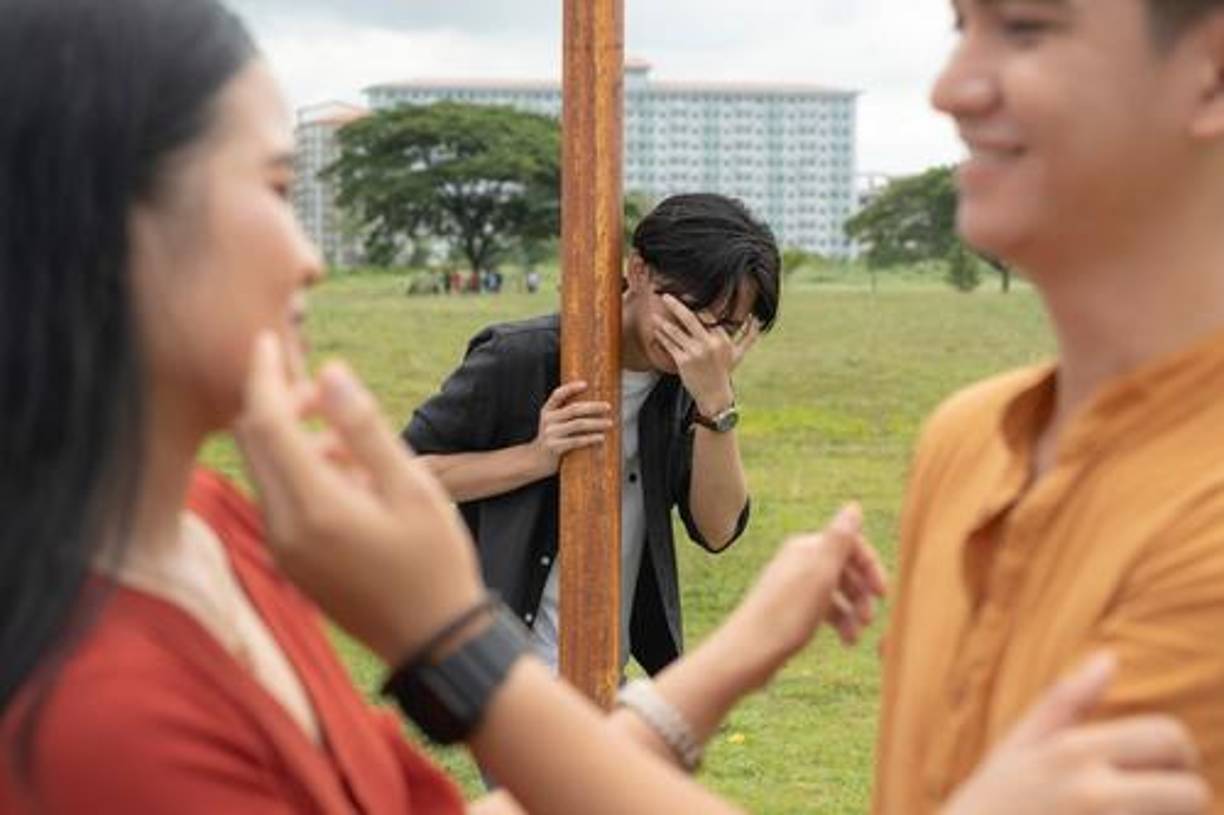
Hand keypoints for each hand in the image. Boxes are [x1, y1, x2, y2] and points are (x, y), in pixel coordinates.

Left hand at [235, 332, 485, 665]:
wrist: (433, 641)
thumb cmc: (434, 562)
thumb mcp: (412, 487)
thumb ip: (364, 428)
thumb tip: (330, 371)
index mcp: (314, 506)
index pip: (265, 422)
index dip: (263, 375)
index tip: (268, 339)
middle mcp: (283, 527)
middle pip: (254, 442)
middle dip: (277, 403)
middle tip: (323, 390)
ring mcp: (282, 547)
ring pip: (265, 469)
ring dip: (292, 439)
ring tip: (352, 441)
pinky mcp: (290, 559)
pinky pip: (278, 498)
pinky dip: (299, 471)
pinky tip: (350, 477)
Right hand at [531, 381, 612, 474]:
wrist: (535, 460)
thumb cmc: (551, 439)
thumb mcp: (553, 423)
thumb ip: (565, 413)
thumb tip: (593, 404)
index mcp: (547, 410)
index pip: (558, 394)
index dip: (571, 388)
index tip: (586, 384)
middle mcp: (548, 420)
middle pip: (574, 409)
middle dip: (593, 407)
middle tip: (608, 406)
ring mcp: (550, 433)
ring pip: (578, 424)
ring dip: (596, 423)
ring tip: (609, 423)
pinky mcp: (554, 447)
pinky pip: (576, 441)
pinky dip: (591, 438)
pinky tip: (601, 437)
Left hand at [654, 295, 741, 416]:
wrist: (714, 395)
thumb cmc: (724, 372)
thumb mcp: (738, 354)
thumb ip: (749, 336)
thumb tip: (758, 320)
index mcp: (721, 338)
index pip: (707, 317)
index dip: (695, 307)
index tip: (685, 296)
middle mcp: (708, 343)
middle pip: (690, 319)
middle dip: (676, 305)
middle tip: (665, 296)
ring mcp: (695, 353)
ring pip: (676, 332)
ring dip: (663, 322)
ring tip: (654, 314)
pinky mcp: (683, 362)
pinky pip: (670, 345)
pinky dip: (662, 337)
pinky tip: (656, 331)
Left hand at [716, 503, 887, 689]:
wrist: (748, 651)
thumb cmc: (786, 613)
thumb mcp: (820, 574)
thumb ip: (839, 539)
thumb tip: (854, 505)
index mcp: (806, 547)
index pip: (849, 544)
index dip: (870, 566)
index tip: (882, 594)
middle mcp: (798, 561)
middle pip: (844, 568)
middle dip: (862, 592)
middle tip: (870, 619)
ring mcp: (793, 585)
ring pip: (836, 591)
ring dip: (853, 611)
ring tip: (857, 635)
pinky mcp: (789, 609)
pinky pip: (822, 609)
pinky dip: (838, 622)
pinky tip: (846, 641)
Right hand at [944, 653, 1209, 814]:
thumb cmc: (992, 802)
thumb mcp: (1019, 744)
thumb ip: (1066, 701)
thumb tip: (1110, 657)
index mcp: (1074, 752)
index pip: (1168, 737)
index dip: (1179, 753)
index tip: (1163, 769)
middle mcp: (1095, 792)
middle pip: (1191, 792)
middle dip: (1182, 798)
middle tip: (1156, 802)